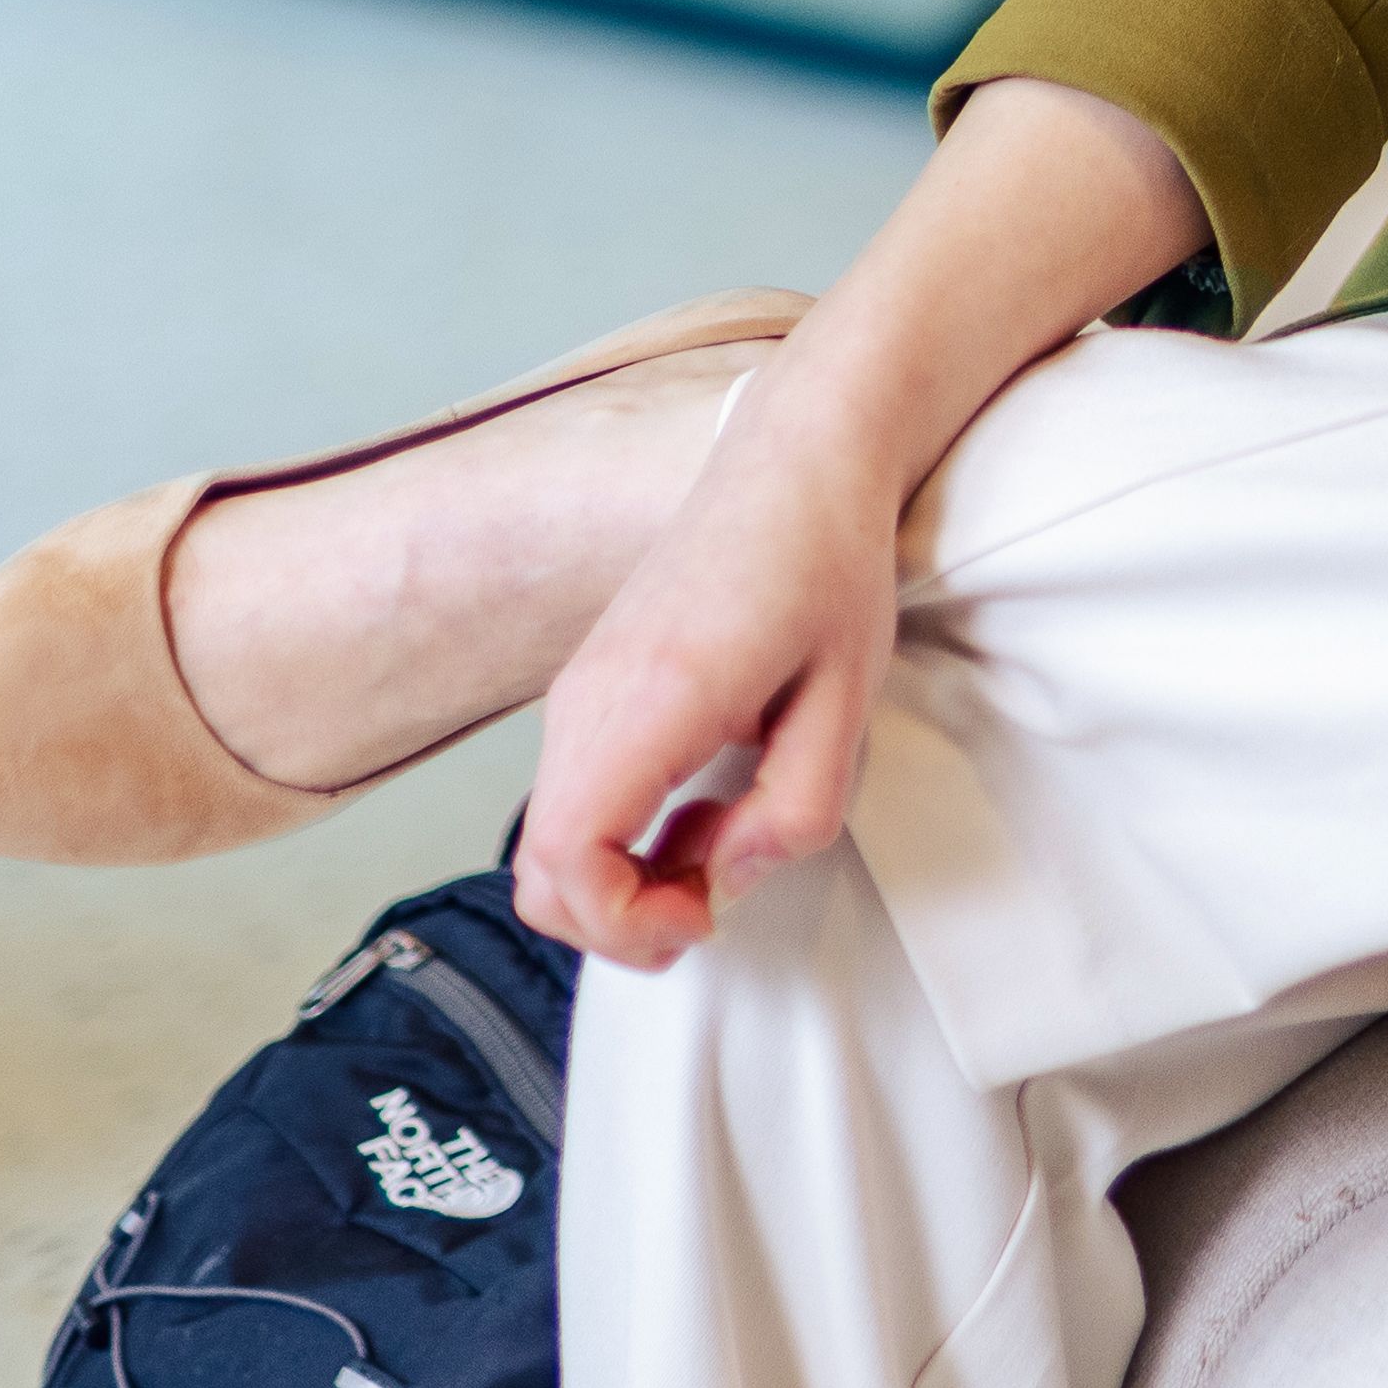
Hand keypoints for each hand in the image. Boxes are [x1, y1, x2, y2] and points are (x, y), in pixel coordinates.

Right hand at [512, 420, 898, 972]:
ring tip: (723, 841)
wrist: (795, 462)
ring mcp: (578, 694)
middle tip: (714, 902)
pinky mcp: (588, 692)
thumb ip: (794, 813)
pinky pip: (573, 801)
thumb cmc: (826, 564)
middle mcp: (589, 700)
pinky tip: (702, 806)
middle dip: (620, 924)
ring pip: (551, 845)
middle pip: (540, 874)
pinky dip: (620, 839)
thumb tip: (728, 881)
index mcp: (651, 699)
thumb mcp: (847, 703)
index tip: (705, 915)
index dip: (627, 925)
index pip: (568, 861)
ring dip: (623, 883)